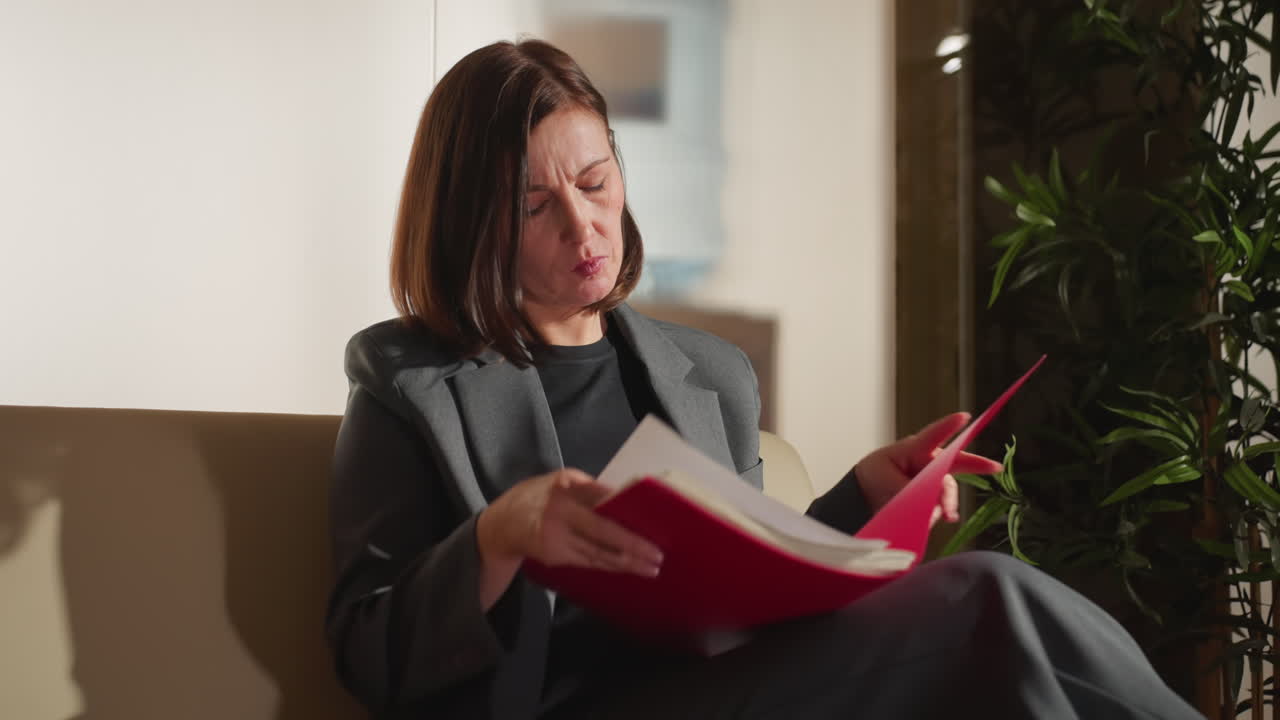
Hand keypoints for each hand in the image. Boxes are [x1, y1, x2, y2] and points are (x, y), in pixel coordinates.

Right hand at [476, 468, 663, 576]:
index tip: (651, 520)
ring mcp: (556, 536)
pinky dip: (609, 565)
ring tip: (650, 568)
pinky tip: (627, 569)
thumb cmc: (540, 497)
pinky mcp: (554, 555)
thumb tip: (625, 500)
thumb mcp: (561, 481)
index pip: (603, 497)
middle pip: (602, 530)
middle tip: (656, 555)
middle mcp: (561, 511)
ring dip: (626, 562)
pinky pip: (588, 561)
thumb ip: (588, 489)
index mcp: (566, 486)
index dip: (626, 511)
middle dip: (632, 545)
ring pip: (597, 552)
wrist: (502, 523)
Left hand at [853, 413, 1002, 526]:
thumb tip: (934, 509)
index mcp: (914, 449)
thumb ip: (909, 491)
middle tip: (995, 467)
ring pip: (948, 488)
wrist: (866, 495)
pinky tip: (948, 517)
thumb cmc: (875, 476)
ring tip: (947, 515)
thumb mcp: (885, 480)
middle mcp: (929, 462)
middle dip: (977, 464)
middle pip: (955, 462)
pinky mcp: (932, 497)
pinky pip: (942, 504)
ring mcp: (933, 480)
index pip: (933, 435)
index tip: (964, 417)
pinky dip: (943, 511)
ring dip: (949, 501)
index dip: (949, 426)